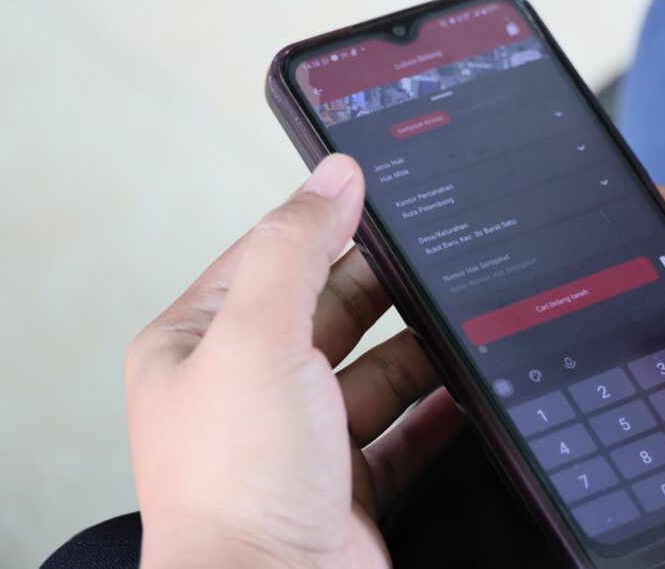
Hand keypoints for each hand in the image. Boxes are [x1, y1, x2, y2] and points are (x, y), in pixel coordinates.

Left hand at [126, 154, 460, 568]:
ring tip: (460, 317)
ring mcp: (298, 439)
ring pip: (371, 372)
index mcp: (199, 347)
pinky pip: (402, 432)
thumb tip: (333, 177)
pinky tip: (465, 389)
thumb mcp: (258, 336)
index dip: (320, 226)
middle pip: (327, 312)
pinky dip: (436, 413)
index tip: (375, 197)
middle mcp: (245, 390)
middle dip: (381, 289)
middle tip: (435, 258)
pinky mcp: (345, 484)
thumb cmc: (237, 486)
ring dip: (416, 350)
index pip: (265, 260)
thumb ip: (296, 247)